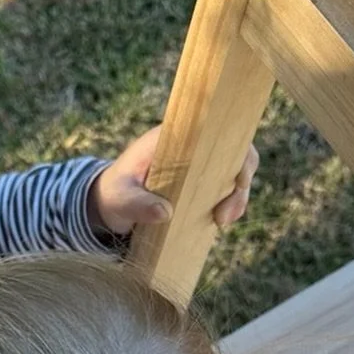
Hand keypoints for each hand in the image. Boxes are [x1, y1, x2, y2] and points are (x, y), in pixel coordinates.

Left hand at [88, 125, 259, 236]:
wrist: (111, 206)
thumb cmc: (114, 193)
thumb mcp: (119, 198)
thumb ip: (137, 203)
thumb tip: (165, 213)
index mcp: (175, 137)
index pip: (215, 130)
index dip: (236, 147)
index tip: (238, 177)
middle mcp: (194, 148)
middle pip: (235, 152)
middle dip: (242, 179)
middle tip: (224, 214)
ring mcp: (201, 168)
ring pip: (235, 175)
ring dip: (237, 198)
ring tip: (220, 222)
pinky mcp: (203, 188)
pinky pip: (226, 194)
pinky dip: (230, 207)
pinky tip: (219, 223)